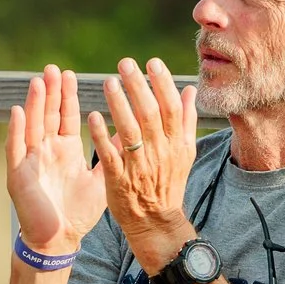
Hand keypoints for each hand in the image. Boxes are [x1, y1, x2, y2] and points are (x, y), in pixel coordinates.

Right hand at [5, 64, 106, 254]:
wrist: (59, 239)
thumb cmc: (78, 211)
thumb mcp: (99, 179)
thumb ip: (109, 156)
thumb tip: (127, 134)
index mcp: (65, 150)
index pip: (65, 116)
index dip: (67, 96)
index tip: (71, 74)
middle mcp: (46, 150)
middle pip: (48, 115)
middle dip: (51, 92)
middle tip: (55, 68)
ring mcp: (30, 160)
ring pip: (32, 125)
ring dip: (34, 103)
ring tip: (39, 81)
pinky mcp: (18, 175)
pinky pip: (15, 148)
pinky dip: (16, 130)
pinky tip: (17, 111)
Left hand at [92, 57, 198, 272]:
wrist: (156, 221)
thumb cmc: (169, 182)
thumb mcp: (185, 152)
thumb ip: (186, 120)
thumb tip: (190, 90)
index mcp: (176, 143)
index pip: (171, 107)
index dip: (162, 84)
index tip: (152, 62)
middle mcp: (160, 152)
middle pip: (150, 114)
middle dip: (138, 87)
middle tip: (125, 64)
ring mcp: (139, 166)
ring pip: (130, 131)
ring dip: (119, 105)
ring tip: (109, 82)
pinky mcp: (119, 179)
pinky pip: (110, 154)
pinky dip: (102, 135)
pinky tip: (93, 115)